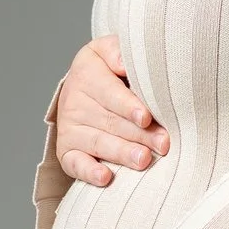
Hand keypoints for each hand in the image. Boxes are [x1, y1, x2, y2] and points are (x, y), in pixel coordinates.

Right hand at [53, 33, 169, 187]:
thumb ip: (118, 51)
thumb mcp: (109, 51)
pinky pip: (75, 164)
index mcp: (86, 74)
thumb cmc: (108, 70)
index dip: (128, 106)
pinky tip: (105, 178)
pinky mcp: (67, 151)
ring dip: (122, 153)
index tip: (146, 117)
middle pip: (109, 121)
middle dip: (138, 134)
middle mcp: (74, 101)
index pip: (108, 92)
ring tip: (143, 160)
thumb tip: (124, 64)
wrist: (82, 89)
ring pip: (98, 142)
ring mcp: (69, 128)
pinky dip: (89, 172)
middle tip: (162, 144)